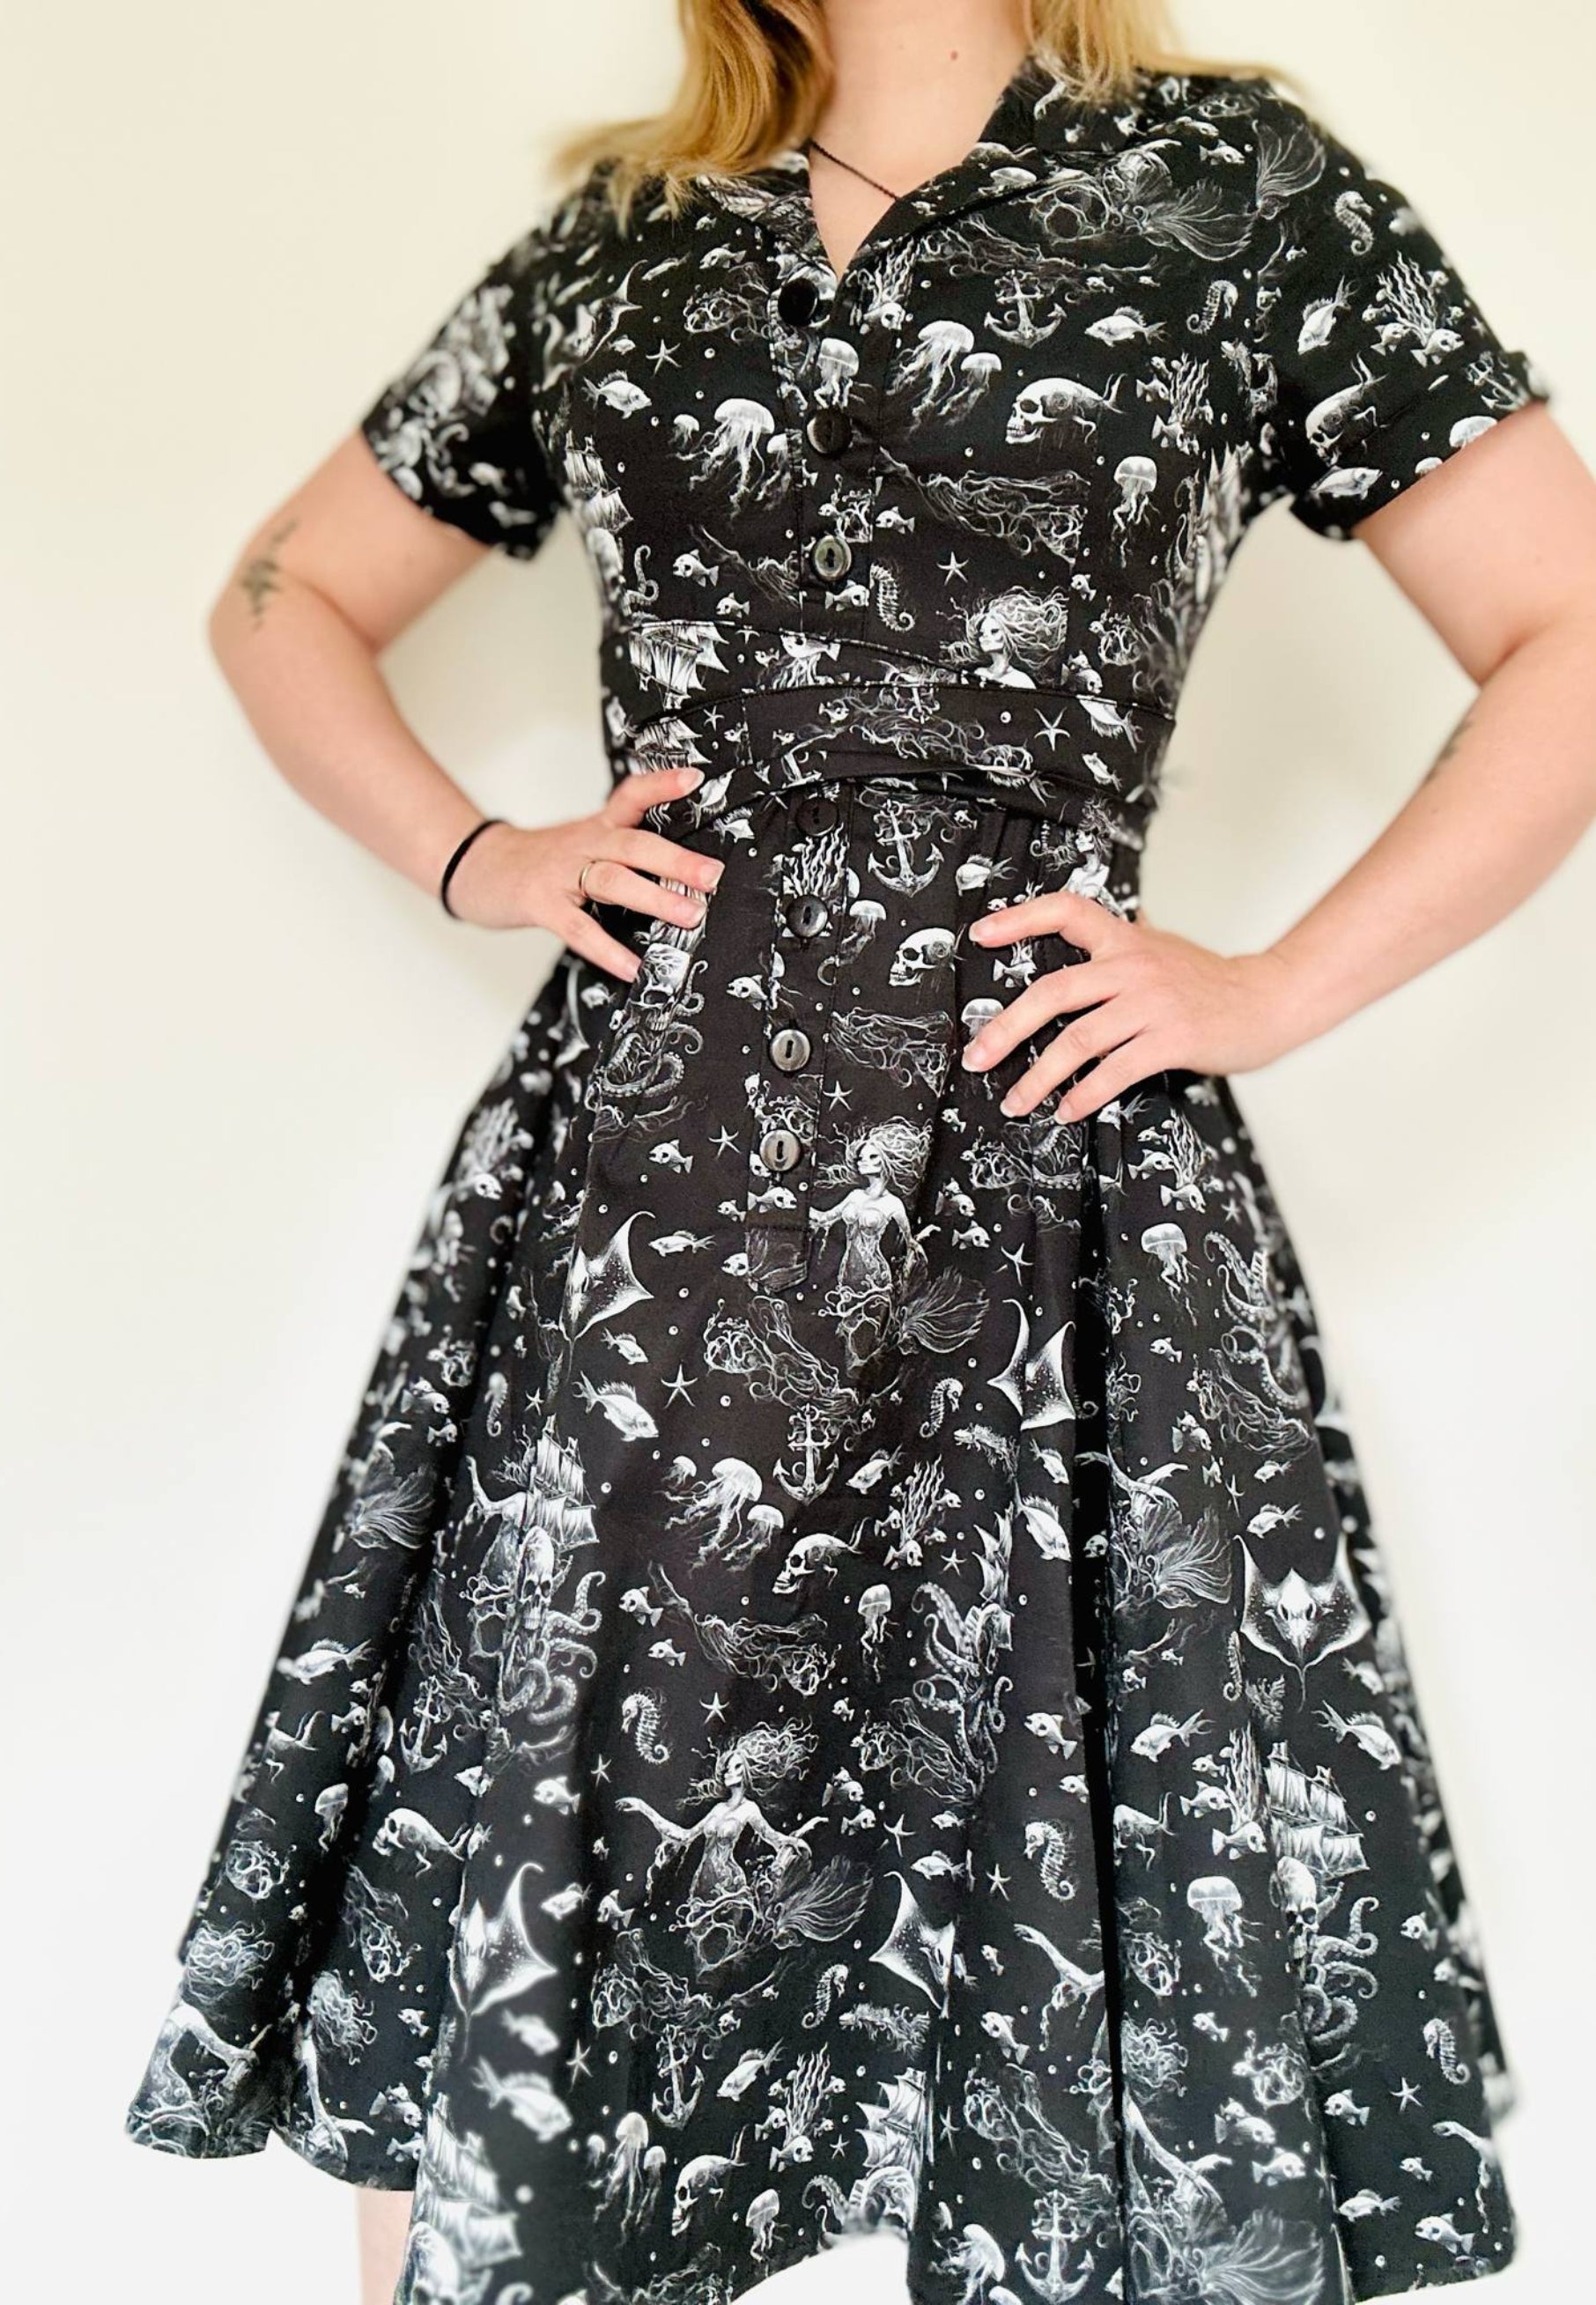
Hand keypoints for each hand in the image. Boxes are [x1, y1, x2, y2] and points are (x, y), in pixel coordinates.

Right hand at [444, 764, 723, 975]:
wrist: (479, 868)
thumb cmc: (541, 862)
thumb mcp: (584, 842)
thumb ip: (624, 850)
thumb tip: (683, 876)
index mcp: (598, 827)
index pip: (631, 795)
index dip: (661, 784)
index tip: (695, 778)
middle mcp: (584, 844)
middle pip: (634, 844)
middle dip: (677, 861)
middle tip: (712, 876)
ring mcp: (561, 873)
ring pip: (612, 880)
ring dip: (654, 897)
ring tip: (689, 915)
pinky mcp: (540, 904)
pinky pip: (578, 928)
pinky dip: (607, 949)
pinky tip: (633, 966)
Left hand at [963, 889, 1304, 1120]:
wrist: (1270, 998)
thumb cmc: (1209, 981)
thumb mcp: (1161, 948)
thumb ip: (1122, 945)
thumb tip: (1082, 937)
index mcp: (1126, 940)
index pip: (1067, 911)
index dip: (1019, 919)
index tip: (980, 934)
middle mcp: (1133, 966)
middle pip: (1053, 992)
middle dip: (1005, 1029)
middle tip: (976, 1057)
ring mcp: (1152, 1003)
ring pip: (1077, 1040)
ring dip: (1038, 1077)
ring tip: (1015, 1101)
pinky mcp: (1171, 1039)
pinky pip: (1114, 1071)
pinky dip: (1084, 1095)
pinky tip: (1066, 1111)